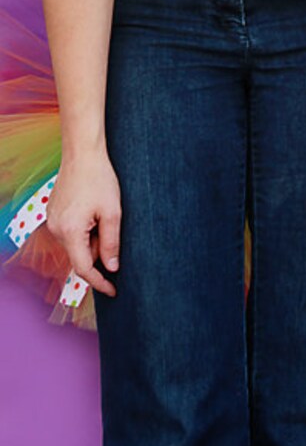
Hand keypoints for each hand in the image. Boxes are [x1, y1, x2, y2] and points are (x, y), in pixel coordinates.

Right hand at [46, 152, 121, 296]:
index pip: (84, 268)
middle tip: (111, 229)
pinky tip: (93, 213)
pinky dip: (84, 233)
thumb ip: (111, 244)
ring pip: (76, 246)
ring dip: (92, 241)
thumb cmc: (99, 180)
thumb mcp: (113, 214)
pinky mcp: (53, 214)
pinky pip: (71, 234)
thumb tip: (111, 268)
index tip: (113, 291)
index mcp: (70, 231)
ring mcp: (52, 221)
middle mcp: (56, 229)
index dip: (100, 282)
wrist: (82, 154)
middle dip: (98, 254)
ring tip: (102, 216)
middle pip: (80, 257)